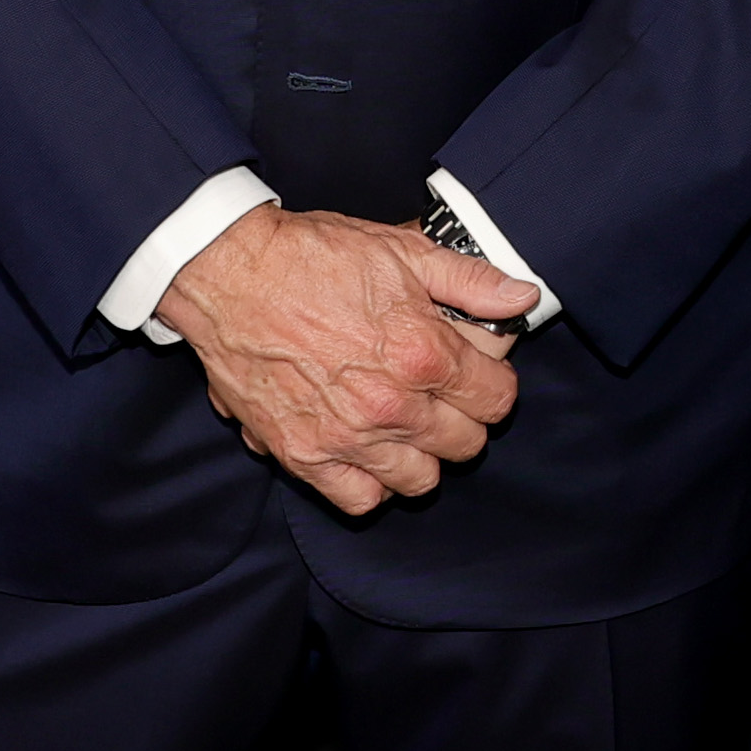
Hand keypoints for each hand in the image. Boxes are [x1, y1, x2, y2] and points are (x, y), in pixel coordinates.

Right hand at [159, 202, 531, 516]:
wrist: (229, 275)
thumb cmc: (312, 258)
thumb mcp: (401, 251)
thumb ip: (470, 281)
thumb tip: (521, 298)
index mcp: (422, 353)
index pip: (497, 400)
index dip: (494, 382)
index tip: (478, 371)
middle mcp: (390, 406)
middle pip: (466, 444)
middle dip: (464, 418)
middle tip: (443, 394)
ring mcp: (345, 438)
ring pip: (421, 480)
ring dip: (423, 455)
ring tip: (407, 424)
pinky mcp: (302, 456)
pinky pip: (360, 500)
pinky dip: (372, 484)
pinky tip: (369, 453)